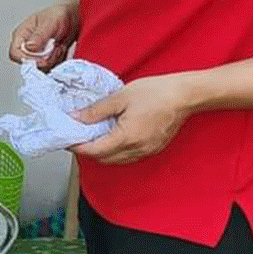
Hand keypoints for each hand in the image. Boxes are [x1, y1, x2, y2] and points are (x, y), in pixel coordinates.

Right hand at [9, 0, 78, 69]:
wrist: (74, 17)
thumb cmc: (59, 15)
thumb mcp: (50, 23)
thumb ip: (39, 36)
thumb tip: (28, 47)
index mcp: (21, 35)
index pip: (15, 53)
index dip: (26, 59)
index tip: (42, 57)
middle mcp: (26, 46)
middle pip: (28, 64)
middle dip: (44, 59)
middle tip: (55, 47)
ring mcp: (36, 54)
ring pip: (40, 68)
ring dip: (53, 59)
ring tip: (58, 46)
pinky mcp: (46, 59)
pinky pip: (50, 68)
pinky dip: (58, 61)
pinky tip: (61, 50)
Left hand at [69, 74, 200, 164]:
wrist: (185, 95)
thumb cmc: (156, 93)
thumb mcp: (120, 98)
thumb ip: (96, 110)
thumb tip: (77, 118)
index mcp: (127, 137)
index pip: (95, 151)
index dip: (78, 147)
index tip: (68, 140)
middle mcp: (137, 149)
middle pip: (104, 159)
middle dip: (88, 151)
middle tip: (77, 137)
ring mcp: (147, 151)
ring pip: (117, 160)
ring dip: (102, 152)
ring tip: (93, 136)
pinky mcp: (154, 148)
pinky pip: (129, 156)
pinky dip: (116, 151)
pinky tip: (112, 137)